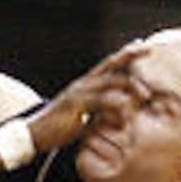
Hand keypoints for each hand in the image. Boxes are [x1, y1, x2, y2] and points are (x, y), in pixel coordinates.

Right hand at [26, 41, 150, 152]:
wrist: (30, 136)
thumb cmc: (56, 129)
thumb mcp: (83, 120)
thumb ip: (101, 115)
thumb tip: (120, 118)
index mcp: (83, 85)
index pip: (108, 64)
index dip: (126, 54)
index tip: (144, 46)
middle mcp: (81, 84)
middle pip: (112, 64)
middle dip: (133, 60)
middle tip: (150, 68)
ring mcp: (78, 92)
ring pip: (111, 82)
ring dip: (131, 88)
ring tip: (144, 98)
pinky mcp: (75, 105)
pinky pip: (102, 101)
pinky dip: (117, 108)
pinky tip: (124, 120)